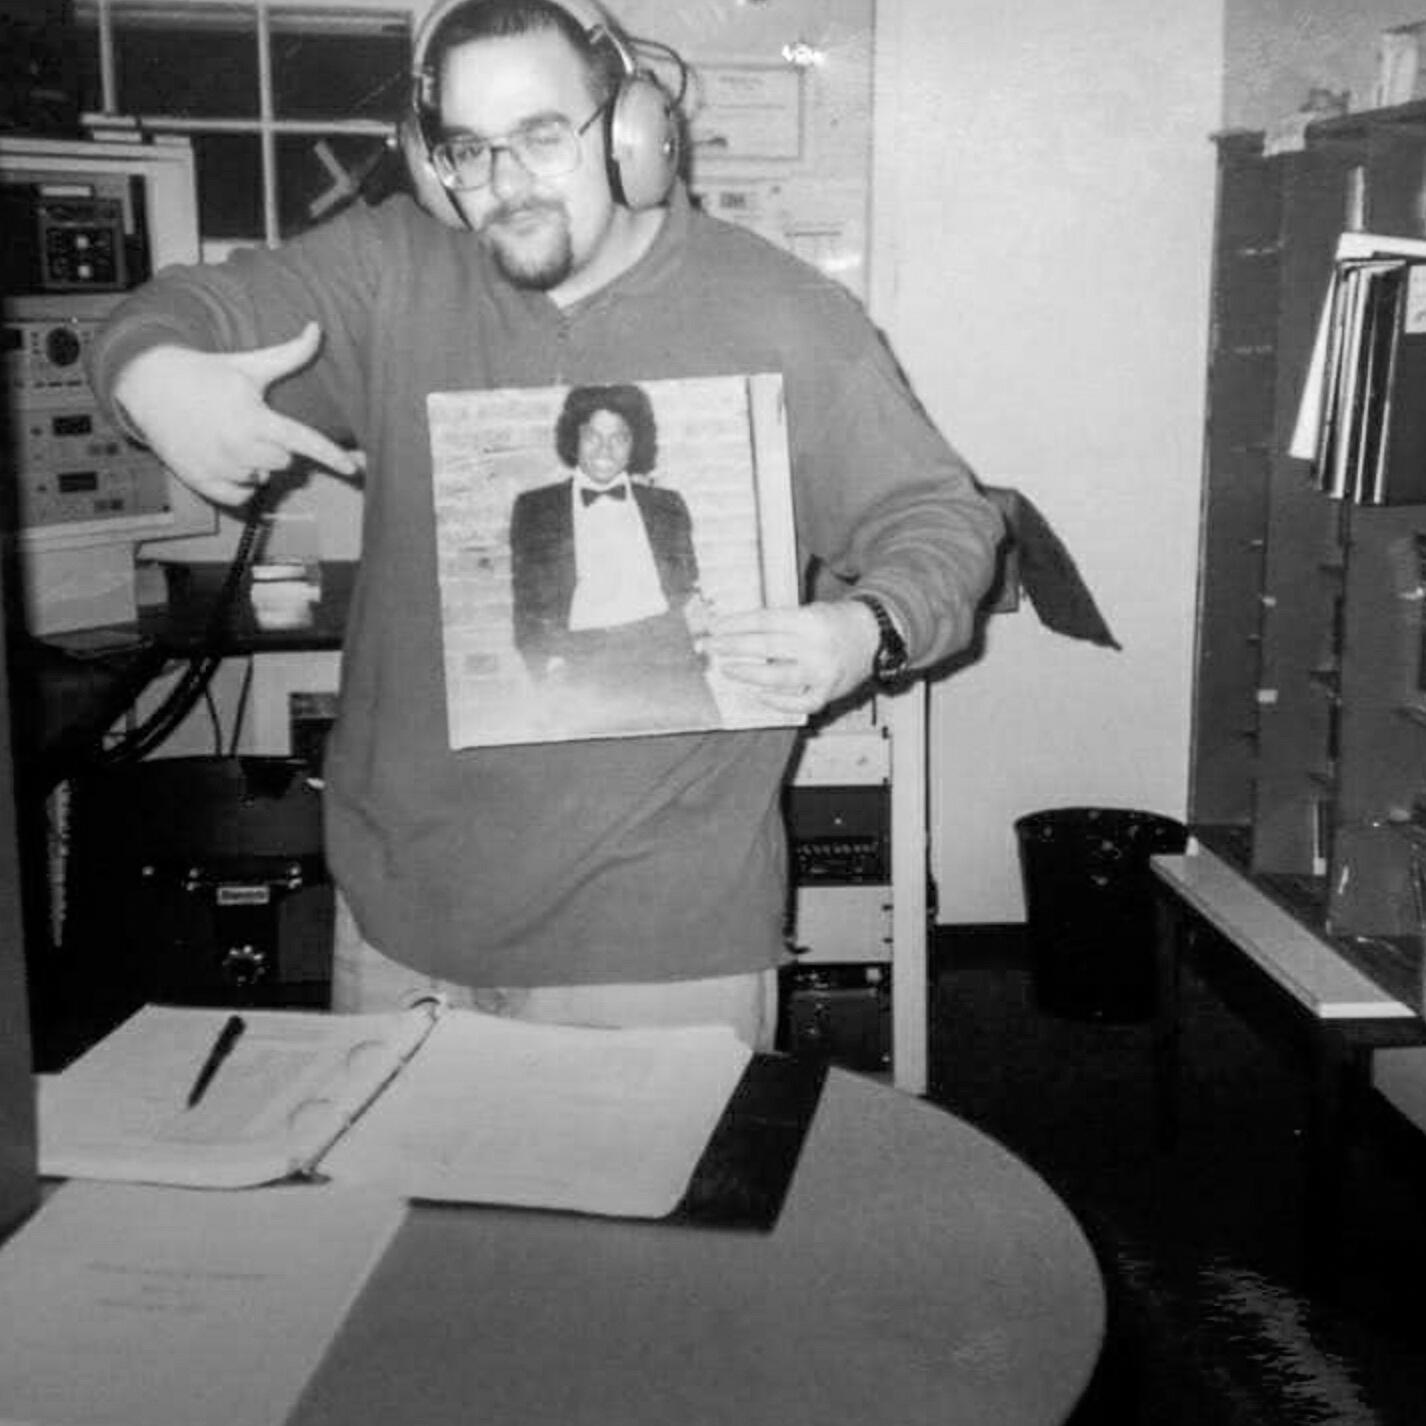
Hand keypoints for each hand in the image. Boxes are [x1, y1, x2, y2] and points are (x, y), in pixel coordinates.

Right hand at [113, 322, 361, 507]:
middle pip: (284, 463)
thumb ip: (289, 354)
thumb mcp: (249, 365)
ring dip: (254, 464)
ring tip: (230, 437)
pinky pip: (240, 496)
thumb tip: (317, 328)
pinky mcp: (202, 481)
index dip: (332, 456)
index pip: (304, 441)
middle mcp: (239, 445)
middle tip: (253, 427)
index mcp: (255, 418)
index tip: (354, 469)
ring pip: (262, 479)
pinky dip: (239, 484)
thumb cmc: (207, 373)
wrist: (150, 384)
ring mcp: (219, 466)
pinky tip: (225, 459)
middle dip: (276, 448)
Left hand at [705, 601, 881, 713]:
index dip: (736, 624)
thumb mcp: (810, 611)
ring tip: (727, 668)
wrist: (875, 636)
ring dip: (748, 673)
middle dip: (733, 646)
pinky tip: (759, 695)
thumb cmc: (836, 622)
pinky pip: (800, 702)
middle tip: (710, 646)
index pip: (765, 621)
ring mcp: (823, 672)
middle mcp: (816, 646)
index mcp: (810, 620)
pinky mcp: (829, 691)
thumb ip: (780, 623)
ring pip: (778, 677)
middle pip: (766, 646)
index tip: (715, 626)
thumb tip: (737, 631)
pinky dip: (778, 702)